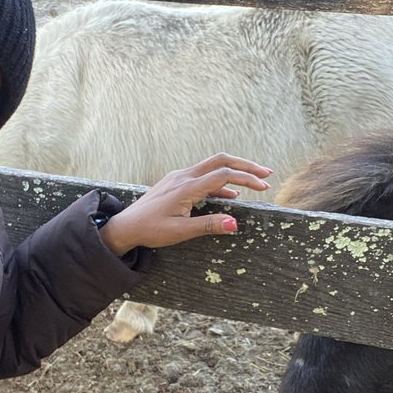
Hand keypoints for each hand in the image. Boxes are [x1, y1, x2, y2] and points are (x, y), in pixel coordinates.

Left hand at [97, 153, 272, 255]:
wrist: (125, 226)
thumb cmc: (151, 230)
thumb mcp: (180, 232)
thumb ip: (208, 226)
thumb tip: (235, 223)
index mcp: (186, 187)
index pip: (223, 174)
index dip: (246, 178)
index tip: (264, 187)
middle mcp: (183, 176)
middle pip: (221, 161)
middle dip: (245, 166)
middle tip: (266, 174)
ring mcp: (179, 177)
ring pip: (212, 166)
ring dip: (234, 171)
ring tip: (255, 182)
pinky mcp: (176, 182)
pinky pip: (203, 176)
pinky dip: (221, 181)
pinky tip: (231, 194)